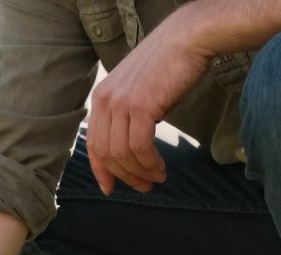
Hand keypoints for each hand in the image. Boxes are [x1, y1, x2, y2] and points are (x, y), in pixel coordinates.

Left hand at [86, 9, 212, 194]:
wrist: (187, 39)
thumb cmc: (168, 65)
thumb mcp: (137, 91)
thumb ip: (127, 115)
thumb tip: (130, 149)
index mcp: (101, 98)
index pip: (93, 143)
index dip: (100, 170)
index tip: (109, 189)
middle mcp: (106, 101)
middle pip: (106, 153)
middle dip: (124, 176)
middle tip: (143, 187)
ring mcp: (121, 103)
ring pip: (123, 153)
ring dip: (140, 172)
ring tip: (156, 179)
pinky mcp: (141, 106)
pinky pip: (140, 147)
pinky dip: (150, 163)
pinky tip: (160, 168)